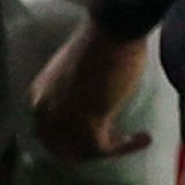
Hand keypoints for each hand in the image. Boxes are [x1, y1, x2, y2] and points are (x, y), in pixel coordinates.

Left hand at [26, 16, 153, 163]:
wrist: (112, 33)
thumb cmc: (102, 41)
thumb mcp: (80, 71)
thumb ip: (79, 89)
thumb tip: (95, 97)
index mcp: (41, 93)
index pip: (47, 128)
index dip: (70, 136)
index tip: (97, 131)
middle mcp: (45, 111)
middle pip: (59, 146)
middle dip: (85, 151)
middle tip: (112, 146)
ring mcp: (63, 120)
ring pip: (80, 152)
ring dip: (109, 151)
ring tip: (134, 141)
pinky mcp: (85, 126)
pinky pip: (103, 149)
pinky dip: (124, 148)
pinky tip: (143, 139)